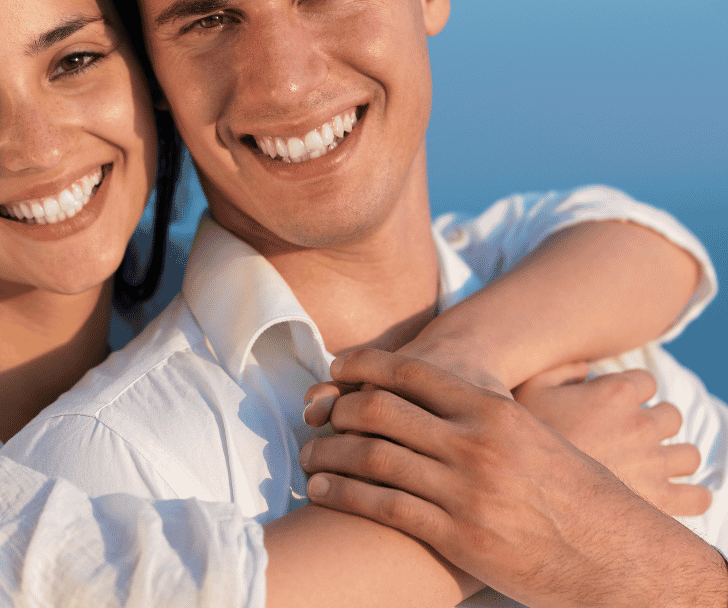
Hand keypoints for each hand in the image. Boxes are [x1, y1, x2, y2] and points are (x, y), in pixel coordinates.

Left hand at [299, 348, 726, 607]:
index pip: (411, 373)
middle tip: (317, 416)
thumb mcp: (534, 432)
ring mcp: (464, 491)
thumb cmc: (573, 491)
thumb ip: (485, 410)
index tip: (337, 367)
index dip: (364, 365)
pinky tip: (323, 489)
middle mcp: (473, 443)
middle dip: (339, 410)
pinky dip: (344, 494)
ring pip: (373, 457)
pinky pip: (383, 507)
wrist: (613, 555)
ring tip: (306, 454)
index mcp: (491, 410)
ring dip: (329, 452)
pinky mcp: (457, 537)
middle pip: (381, 410)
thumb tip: (443, 389)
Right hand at [514, 362, 709, 515]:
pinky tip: (673, 493)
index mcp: (615, 393)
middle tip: (630, 435)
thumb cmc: (527, 435)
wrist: (527, 486)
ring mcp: (655, 463)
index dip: (631, 390)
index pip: (646, 381)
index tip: (616, 403)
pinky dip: (692, 495)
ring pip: (689, 454)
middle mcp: (642, 424)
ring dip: (674, 456)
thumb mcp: (532, 386)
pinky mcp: (662, 500)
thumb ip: (562, 368)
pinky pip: (698, 497)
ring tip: (651, 464)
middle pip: (672, 414)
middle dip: (655, 421)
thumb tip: (585, 367)